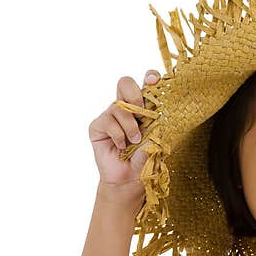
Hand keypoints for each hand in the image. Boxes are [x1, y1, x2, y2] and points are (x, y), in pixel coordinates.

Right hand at [87, 70, 160, 190]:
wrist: (130, 178)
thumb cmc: (145, 157)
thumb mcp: (156, 139)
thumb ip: (157, 124)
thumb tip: (157, 114)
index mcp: (143, 107)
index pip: (146, 84)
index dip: (150, 77)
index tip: (154, 79)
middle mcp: (126, 107)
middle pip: (124, 83)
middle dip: (135, 95)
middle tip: (142, 113)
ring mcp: (110, 115)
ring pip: (118, 107)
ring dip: (130, 126)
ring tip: (135, 141)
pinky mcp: (98, 126)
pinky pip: (108, 122)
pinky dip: (118, 136)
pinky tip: (121, 146)